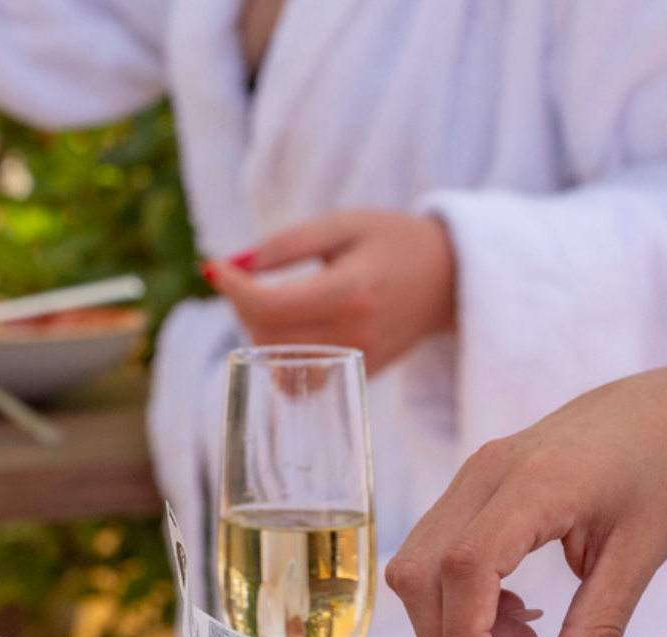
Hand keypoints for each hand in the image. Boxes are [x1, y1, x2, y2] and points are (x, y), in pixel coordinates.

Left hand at [204, 209, 456, 371]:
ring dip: (258, 336)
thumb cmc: (394, 241)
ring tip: (268, 302)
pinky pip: (301, 382)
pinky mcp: (359, 376)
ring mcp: (359, 361)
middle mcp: (356, 334)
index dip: (234, 289)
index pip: (272, 306)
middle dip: (242, 307)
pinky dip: (280, 358)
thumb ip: (290, 242)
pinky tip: (286, 327)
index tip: (216, 267)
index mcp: (352, 290)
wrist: (450, 278)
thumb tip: (241, 263)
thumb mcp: (345, 223)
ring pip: (280, 367)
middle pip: (270, 338)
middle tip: (244, 278)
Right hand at [384, 361, 666, 636]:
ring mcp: (470, 475)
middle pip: (422, 574)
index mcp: (534, 482)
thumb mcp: (644, 554)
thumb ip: (598, 629)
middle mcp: (484, 472)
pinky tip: (513, 616)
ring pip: (417, 567)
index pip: (466, 569)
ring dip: (450, 626)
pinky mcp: (471, 485)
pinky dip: (460, 600)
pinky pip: (436, 553)